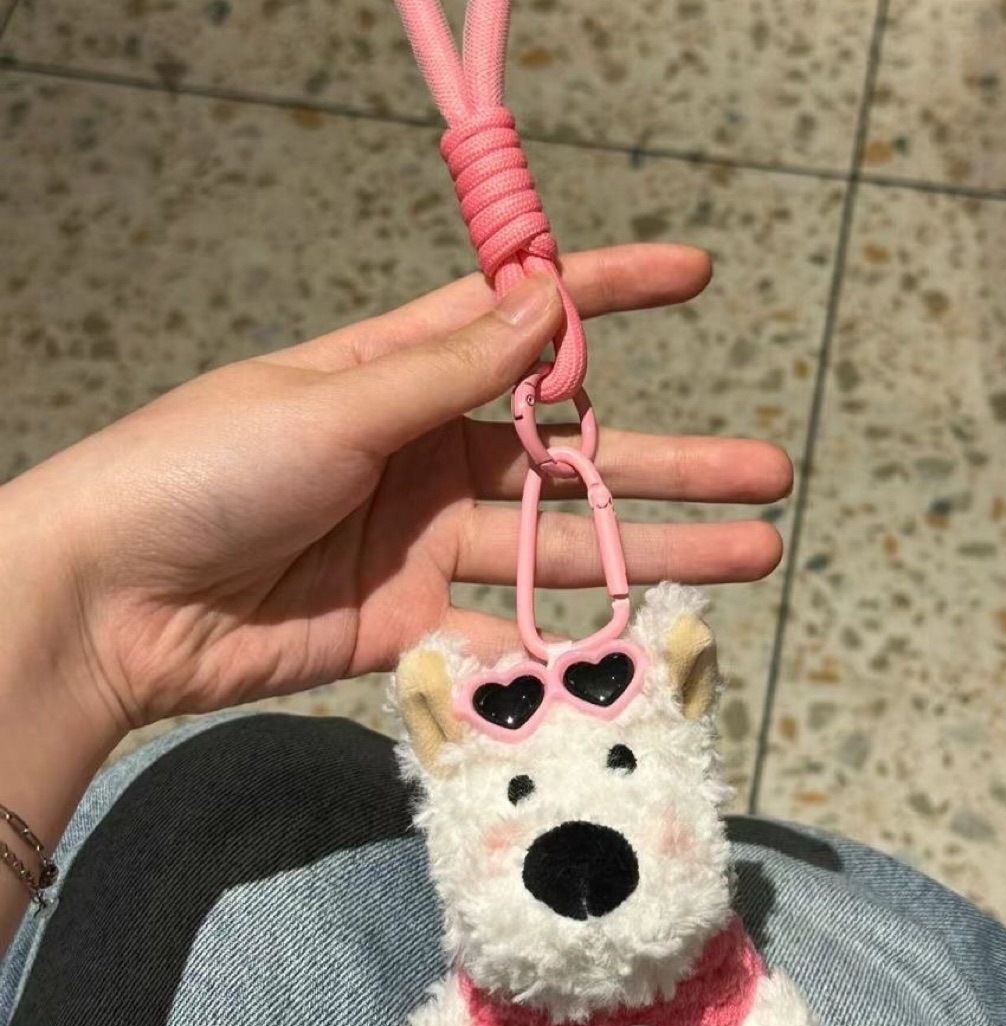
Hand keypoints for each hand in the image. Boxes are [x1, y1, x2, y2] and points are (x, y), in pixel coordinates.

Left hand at [1, 243, 789, 737]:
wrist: (112, 602)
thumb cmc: (203, 469)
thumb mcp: (331, 403)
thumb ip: (446, 368)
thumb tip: (545, 299)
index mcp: (400, 377)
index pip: (524, 324)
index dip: (611, 297)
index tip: (695, 277)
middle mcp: (426, 458)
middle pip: (572, 458)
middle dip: (673, 464)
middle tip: (769, 472)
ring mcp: (425, 545)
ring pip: (559, 548)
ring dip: (652, 552)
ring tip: (751, 552)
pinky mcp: (413, 625)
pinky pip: (504, 631)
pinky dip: (560, 642)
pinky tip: (636, 643)